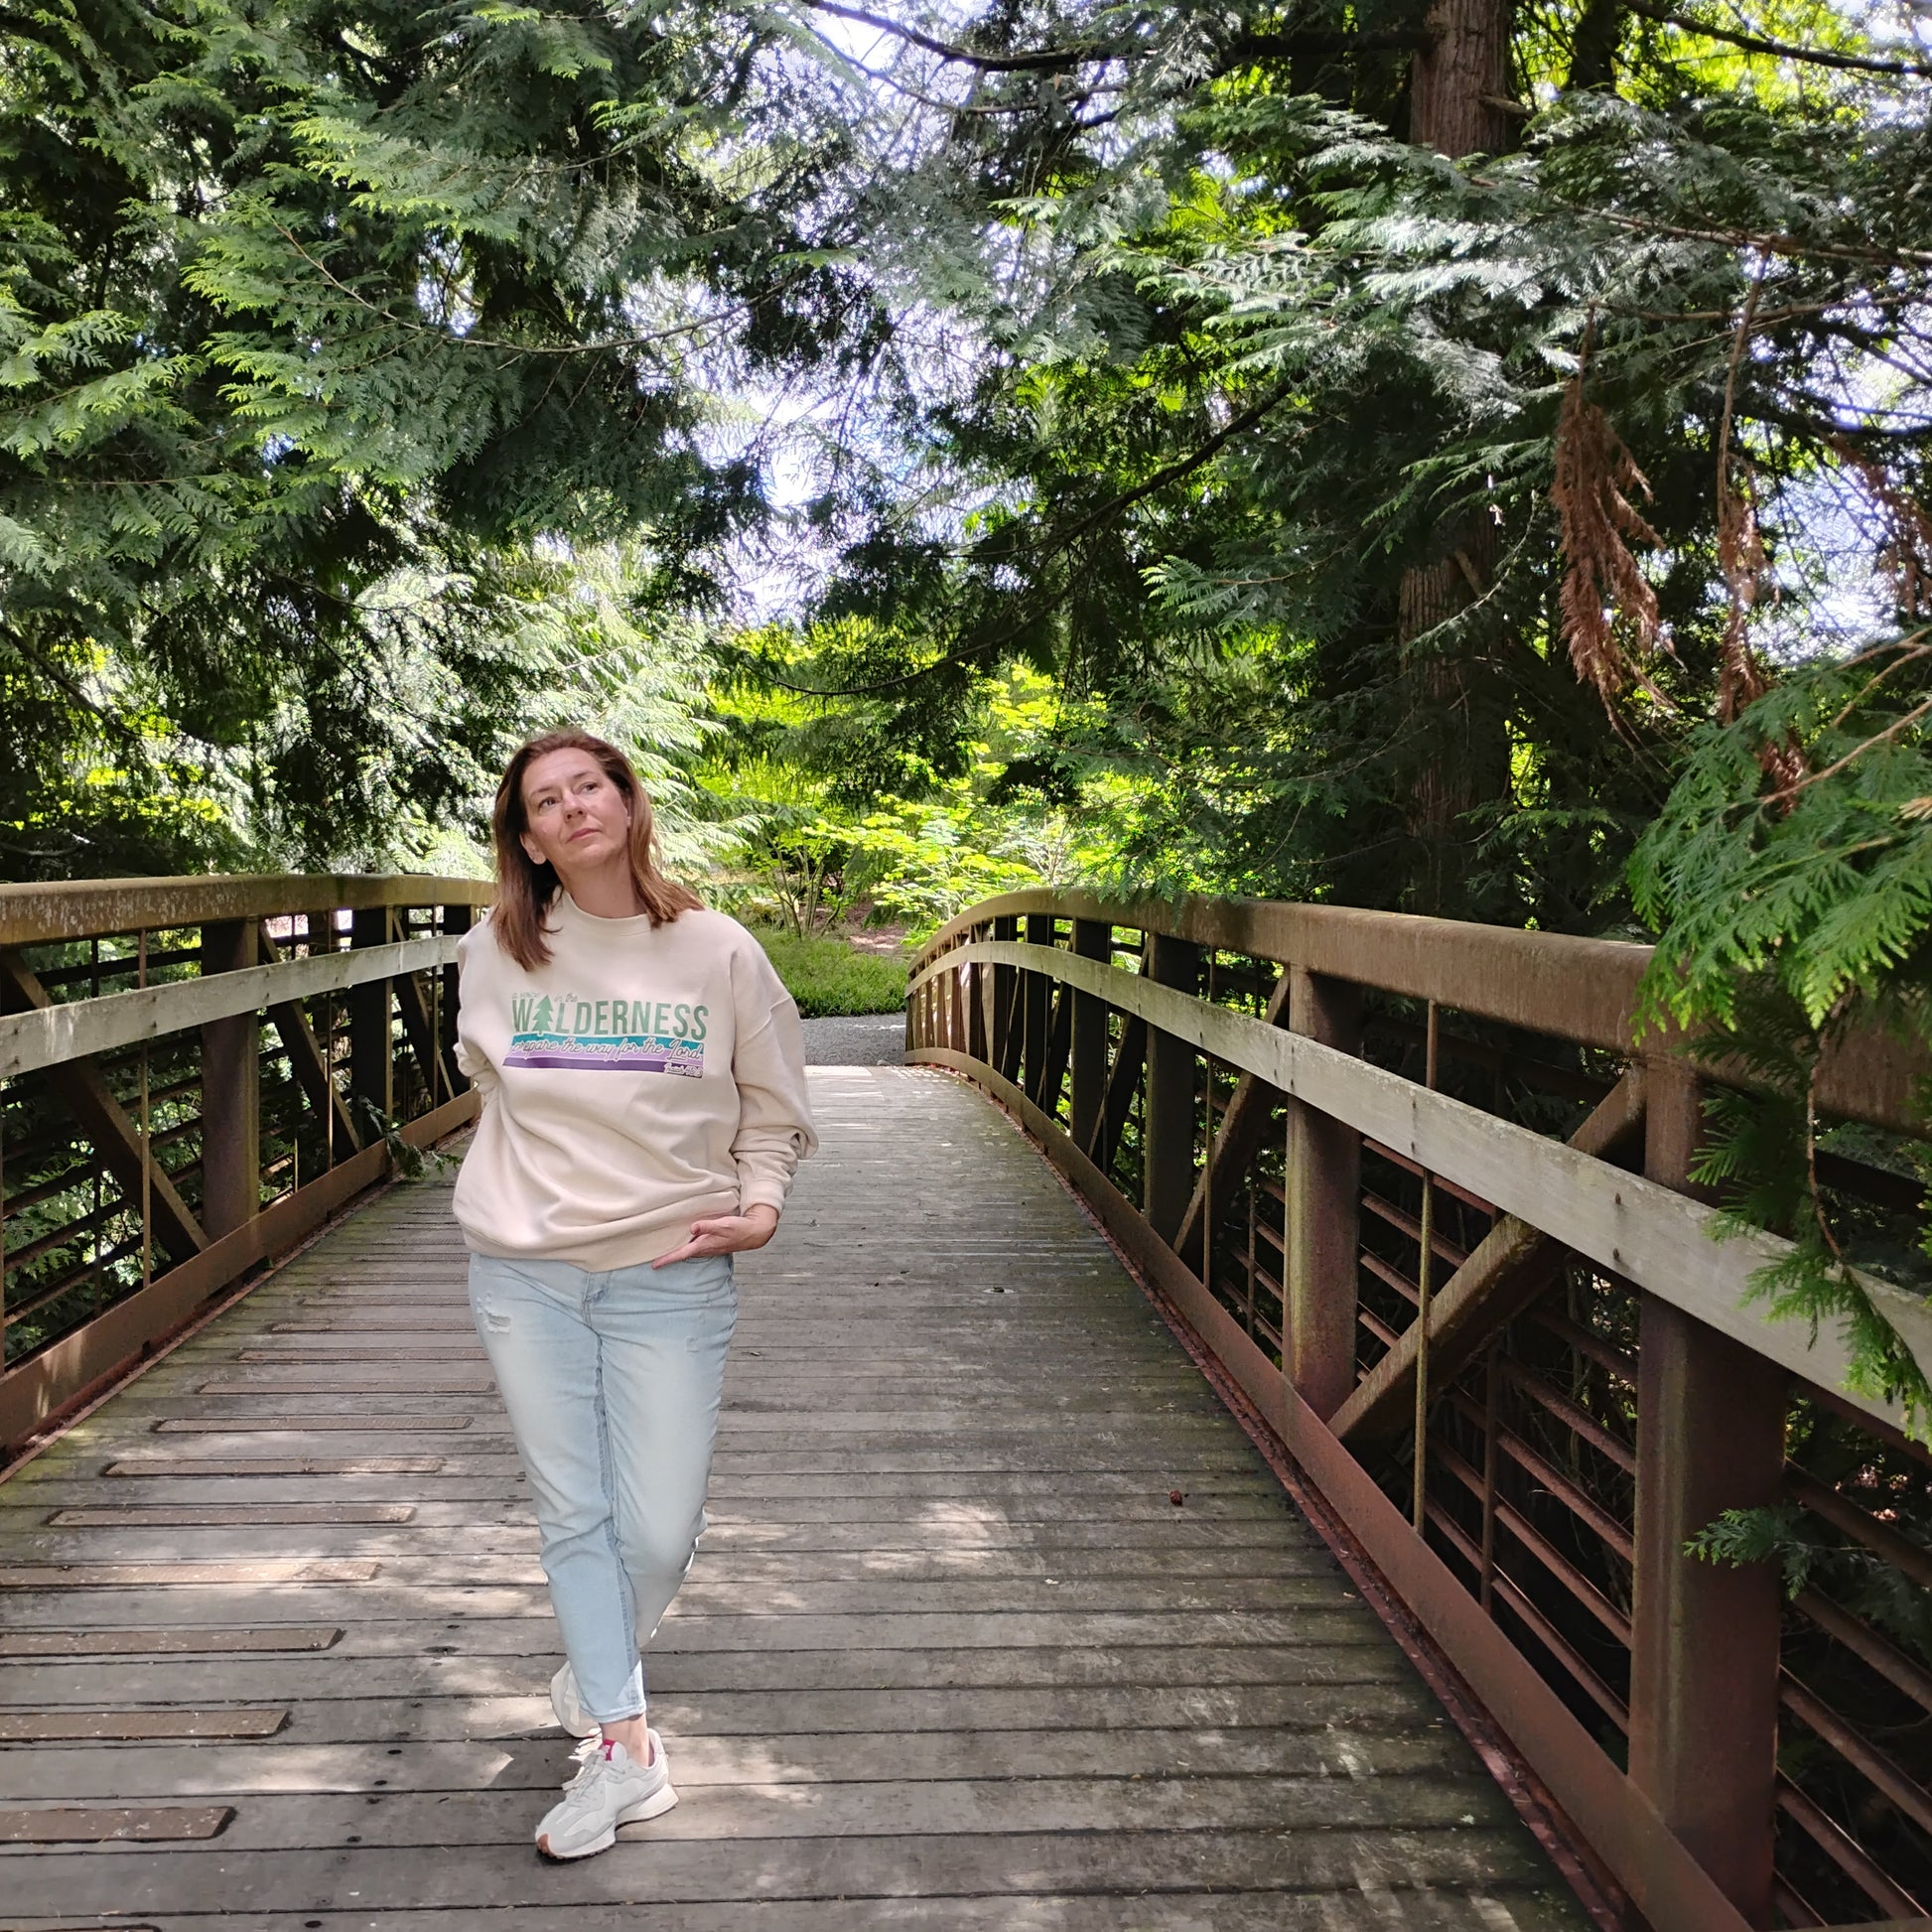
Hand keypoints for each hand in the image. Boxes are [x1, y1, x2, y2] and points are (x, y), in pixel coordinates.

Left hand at [651, 1203, 778, 1267]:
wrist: (754, 1233)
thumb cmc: (739, 1228)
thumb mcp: (724, 1224)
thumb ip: (707, 1226)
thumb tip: (692, 1228)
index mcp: (704, 1246)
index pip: (681, 1254)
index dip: (667, 1259)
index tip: (654, 1265)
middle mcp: (705, 1249)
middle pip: (682, 1255)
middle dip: (669, 1258)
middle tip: (655, 1261)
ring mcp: (709, 1248)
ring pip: (689, 1252)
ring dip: (677, 1253)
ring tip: (665, 1252)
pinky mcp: (713, 1244)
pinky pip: (696, 1248)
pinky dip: (687, 1247)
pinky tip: (686, 1242)